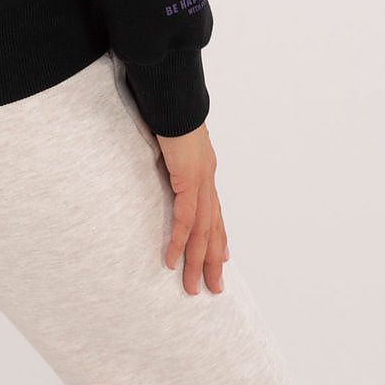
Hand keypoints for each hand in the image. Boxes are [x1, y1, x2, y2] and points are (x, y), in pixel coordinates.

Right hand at [154, 122, 229, 295]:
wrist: (172, 96)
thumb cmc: (169, 109)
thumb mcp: (171, 138)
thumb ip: (172, 153)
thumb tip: (164, 156)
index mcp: (203, 169)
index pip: (214, 211)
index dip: (218, 237)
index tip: (221, 260)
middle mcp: (207, 178)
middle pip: (214, 227)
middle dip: (213, 260)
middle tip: (212, 288)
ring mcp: (200, 180)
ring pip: (203, 231)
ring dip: (197, 261)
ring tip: (191, 286)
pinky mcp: (188, 180)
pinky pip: (186, 219)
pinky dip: (179, 241)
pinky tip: (171, 259)